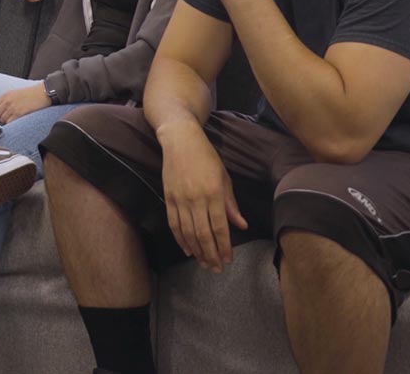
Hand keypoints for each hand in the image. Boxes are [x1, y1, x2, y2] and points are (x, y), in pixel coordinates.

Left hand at [0, 83, 52, 123]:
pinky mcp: (19, 113)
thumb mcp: (15, 93)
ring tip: (15, 118)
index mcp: (5, 95)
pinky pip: (10, 122)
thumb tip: (0, 110)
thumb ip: (6, 100)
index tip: (1, 114)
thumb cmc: (31, 94)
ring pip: (2, 120)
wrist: (43, 93)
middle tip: (8, 118)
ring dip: (7, 121)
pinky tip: (18, 121)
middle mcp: (7, 101)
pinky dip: (12, 124)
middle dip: (0, 118)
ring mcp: (13, 107)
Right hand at [159, 118, 248, 271]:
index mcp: (213, 194)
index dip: (224, 246)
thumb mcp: (224, 178)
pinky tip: (187, 249)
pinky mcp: (168, 198)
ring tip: (203, 263)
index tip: (228, 260)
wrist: (180, 141)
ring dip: (196, 250)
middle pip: (202, 234)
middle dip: (210, 254)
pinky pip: (174, 223)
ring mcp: (180, 199)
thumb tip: (241, 225)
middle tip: (216, 269)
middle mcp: (196, 199)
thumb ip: (231, 204)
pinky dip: (180, 239)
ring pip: (187, 232)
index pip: (220, 227)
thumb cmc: (207, 157)